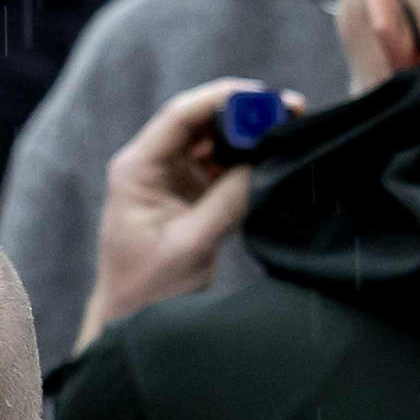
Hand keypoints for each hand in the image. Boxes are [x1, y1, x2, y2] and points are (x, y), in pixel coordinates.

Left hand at [78, 79, 301, 348]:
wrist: (130, 322)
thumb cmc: (148, 289)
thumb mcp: (191, 244)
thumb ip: (227, 201)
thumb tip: (265, 163)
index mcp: (137, 170)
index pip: (180, 116)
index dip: (223, 99)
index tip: (265, 97)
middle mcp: (150, 166)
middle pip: (200, 122)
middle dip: (243, 114)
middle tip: (289, 111)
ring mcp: (169, 179)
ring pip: (212, 142)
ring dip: (247, 137)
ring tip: (287, 133)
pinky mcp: (187, 196)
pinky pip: (219, 166)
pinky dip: (245, 161)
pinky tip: (272, 161)